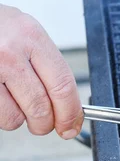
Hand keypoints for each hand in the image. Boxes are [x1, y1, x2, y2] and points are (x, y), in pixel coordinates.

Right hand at [0, 4, 82, 138]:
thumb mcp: (26, 35)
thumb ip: (48, 67)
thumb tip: (69, 107)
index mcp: (32, 37)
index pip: (63, 86)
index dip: (70, 114)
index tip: (71, 126)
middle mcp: (11, 51)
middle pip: (42, 107)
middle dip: (46, 124)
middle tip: (43, 124)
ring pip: (16, 117)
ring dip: (19, 119)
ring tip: (15, 103)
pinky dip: (2, 115)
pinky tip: (1, 98)